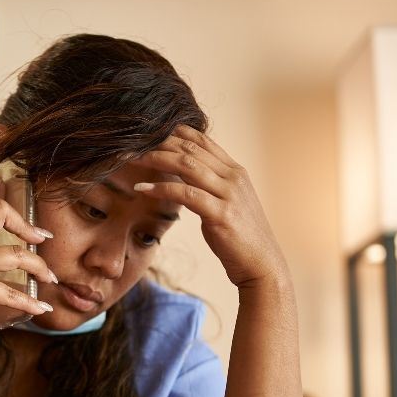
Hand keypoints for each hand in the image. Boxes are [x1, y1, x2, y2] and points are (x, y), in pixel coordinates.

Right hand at [0, 181, 57, 356]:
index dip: (11, 212)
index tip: (30, 225)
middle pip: (0, 213)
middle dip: (28, 226)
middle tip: (44, 240)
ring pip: (16, 254)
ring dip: (39, 267)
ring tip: (49, 277)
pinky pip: (11, 292)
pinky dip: (30, 302)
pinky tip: (41, 308)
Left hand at [130, 124, 289, 288]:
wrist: (261, 265)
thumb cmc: (239, 237)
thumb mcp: (226, 204)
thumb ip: (210, 187)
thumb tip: (184, 178)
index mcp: (235, 172)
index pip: (203, 141)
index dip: (176, 132)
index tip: (151, 131)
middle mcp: (234, 178)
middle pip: (192, 149)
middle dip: (161, 143)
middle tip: (135, 143)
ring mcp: (229, 194)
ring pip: (188, 166)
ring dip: (158, 159)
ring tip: (135, 159)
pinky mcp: (221, 214)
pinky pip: (186, 194)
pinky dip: (161, 188)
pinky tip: (143, 189)